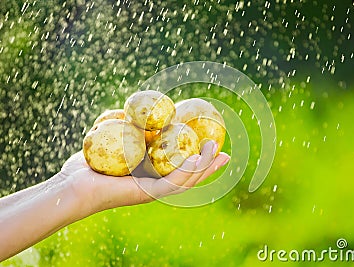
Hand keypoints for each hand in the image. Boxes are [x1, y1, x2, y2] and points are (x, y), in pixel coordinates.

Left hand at [60, 141, 229, 211]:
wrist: (72, 185)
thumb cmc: (87, 166)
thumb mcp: (110, 142)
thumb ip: (124, 130)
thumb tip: (131, 113)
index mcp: (151, 175)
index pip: (181, 168)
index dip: (200, 160)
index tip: (213, 146)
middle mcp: (156, 185)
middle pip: (190, 176)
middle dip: (209, 166)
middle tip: (225, 154)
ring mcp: (154, 191)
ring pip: (187, 180)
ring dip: (205, 167)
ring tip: (217, 152)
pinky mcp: (148, 193)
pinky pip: (174, 182)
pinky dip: (189, 171)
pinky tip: (198, 159)